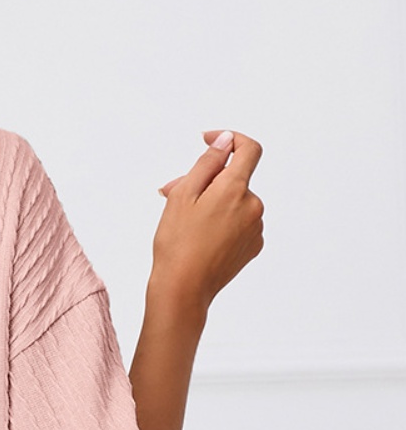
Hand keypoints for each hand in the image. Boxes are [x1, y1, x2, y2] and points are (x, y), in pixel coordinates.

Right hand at [152, 129, 264, 312]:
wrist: (183, 290)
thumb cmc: (177, 244)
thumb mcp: (183, 195)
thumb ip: (208, 162)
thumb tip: (226, 142)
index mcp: (236, 189)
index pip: (249, 149)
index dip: (229, 139)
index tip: (210, 141)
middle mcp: (253, 207)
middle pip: (233, 180)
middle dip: (205, 181)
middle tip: (173, 193)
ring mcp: (255, 228)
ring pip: (233, 202)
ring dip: (211, 203)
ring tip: (183, 221)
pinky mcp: (251, 247)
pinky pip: (238, 223)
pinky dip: (220, 222)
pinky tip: (199, 237)